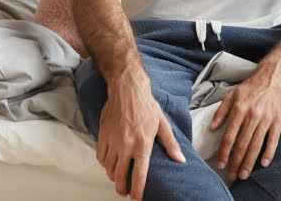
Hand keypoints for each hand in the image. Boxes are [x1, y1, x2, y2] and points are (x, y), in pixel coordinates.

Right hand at [97, 82, 184, 198]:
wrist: (127, 89)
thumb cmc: (146, 105)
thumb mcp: (162, 124)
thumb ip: (171, 144)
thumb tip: (180, 159)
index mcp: (143, 144)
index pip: (139, 175)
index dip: (137, 191)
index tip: (137, 200)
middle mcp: (126, 145)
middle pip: (120, 176)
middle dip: (122, 188)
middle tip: (124, 192)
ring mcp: (113, 140)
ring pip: (109, 168)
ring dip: (113, 176)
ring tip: (118, 177)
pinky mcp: (103, 135)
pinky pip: (100, 157)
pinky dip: (104, 164)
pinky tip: (110, 164)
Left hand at [210, 74, 280, 181]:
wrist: (274, 75)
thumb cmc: (252, 86)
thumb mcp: (232, 95)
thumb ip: (221, 112)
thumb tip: (212, 129)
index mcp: (239, 109)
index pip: (229, 136)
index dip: (223, 152)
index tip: (220, 164)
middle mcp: (252, 115)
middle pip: (242, 144)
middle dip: (236, 163)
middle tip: (233, 176)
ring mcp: (266, 118)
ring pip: (256, 145)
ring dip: (249, 162)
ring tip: (244, 174)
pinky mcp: (279, 119)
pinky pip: (273, 139)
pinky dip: (269, 152)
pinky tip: (264, 163)